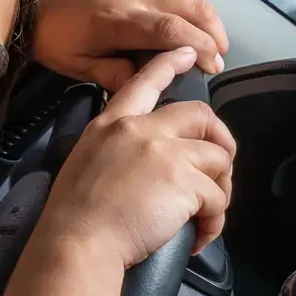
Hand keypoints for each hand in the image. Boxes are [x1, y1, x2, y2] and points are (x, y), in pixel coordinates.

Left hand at [35, 0, 227, 91]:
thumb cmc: (48, 33)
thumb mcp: (75, 64)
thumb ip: (113, 75)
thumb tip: (146, 84)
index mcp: (119, 18)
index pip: (173, 30)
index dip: (201, 48)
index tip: (213, 67)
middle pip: (191, 7)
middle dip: (214, 33)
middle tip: (219, 60)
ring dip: (206, 19)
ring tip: (212, 45)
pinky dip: (189, 8)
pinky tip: (188, 27)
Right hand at [35, 48, 235, 267]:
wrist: (78, 242)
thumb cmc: (74, 217)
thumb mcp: (85, 162)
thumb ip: (116, 149)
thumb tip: (144, 164)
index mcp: (112, 124)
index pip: (144, 82)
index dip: (170, 64)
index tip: (188, 53)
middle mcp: (141, 130)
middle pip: (201, 115)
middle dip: (220, 140)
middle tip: (220, 168)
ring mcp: (166, 152)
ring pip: (218, 158)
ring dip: (220, 189)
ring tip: (206, 216)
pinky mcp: (184, 181)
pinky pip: (217, 198)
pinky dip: (215, 221)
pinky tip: (198, 237)